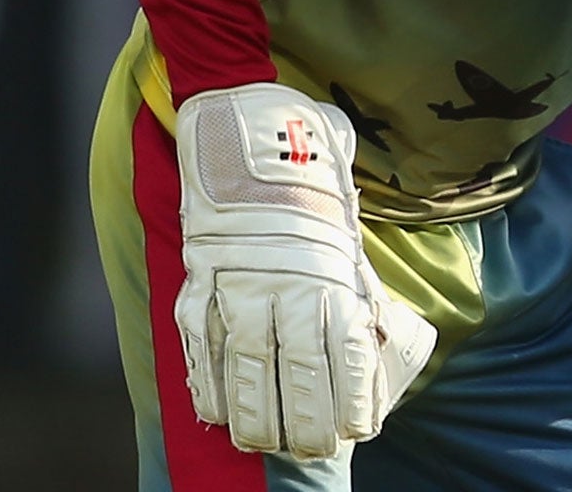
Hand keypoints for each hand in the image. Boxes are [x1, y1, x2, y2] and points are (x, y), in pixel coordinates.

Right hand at [174, 82, 436, 457]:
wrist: (249, 120)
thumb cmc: (311, 170)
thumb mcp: (347, 223)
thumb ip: (354, 277)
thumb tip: (374, 331)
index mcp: (332, 268)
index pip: (347, 355)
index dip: (351, 401)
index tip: (357, 430)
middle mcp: (286, 282)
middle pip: (298, 374)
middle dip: (307, 423)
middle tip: (312, 450)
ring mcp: (237, 282)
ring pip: (246, 369)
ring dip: (256, 416)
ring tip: (265, 443)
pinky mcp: (197, 276)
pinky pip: (198, 343)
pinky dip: (206, 383)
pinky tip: (215, 412)